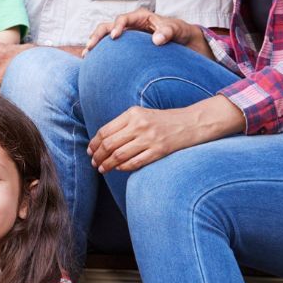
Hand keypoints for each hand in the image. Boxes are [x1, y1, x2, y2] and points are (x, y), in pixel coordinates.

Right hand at [84, 9, 209, 56]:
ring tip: (87, 55)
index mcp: (140, 17)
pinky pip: (110, 48)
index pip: (123, 19)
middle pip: (107, 27)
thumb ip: (167, 32)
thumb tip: (156, 39)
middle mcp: (129, 25)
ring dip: (95, 45)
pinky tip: (93, 63)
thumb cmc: (179, 32)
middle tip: (90, 47)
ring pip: (105, 37)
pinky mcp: (125, 47)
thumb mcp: (176, 30)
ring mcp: (126, 36)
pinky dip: (101, 54)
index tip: (114, 37)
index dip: (117, 26)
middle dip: (97, 36)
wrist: (183, 41)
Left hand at [87, 95, 244, 173]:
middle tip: (94, 163)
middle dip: (98, 156)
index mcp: (132, 114)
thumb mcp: (142, 114)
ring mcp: (150, 138)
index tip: (90, 151)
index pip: (105, 131)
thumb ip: (123, 124)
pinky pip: (134, 163)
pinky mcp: (159, 151)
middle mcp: (139, 125)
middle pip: (109, 145)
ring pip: (119, 156)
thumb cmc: (163, 120)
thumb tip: (101, 141)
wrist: (192, 122)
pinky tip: (118, 169)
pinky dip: (123, 168)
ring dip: (107, 165)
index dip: (94, 144)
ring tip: (102, 169)